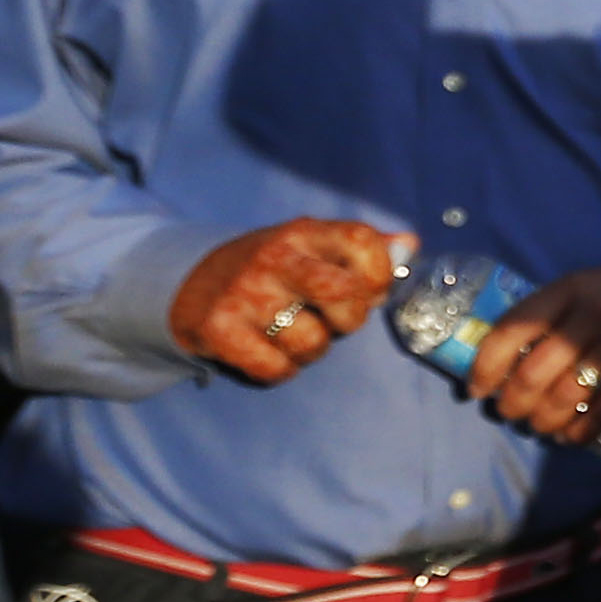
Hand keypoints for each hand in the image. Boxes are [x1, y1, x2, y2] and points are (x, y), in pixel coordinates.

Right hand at [170, 220, 407, 383]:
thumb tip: (410, 245)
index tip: (370, 291)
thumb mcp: (313, 247)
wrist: (191, 282)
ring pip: (311, 341)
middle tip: (333, 320)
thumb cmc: (272, 270)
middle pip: (343, 294)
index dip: (380, 274)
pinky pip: (274, 368)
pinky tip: (268, 351)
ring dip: (312, 350)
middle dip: (350, 320)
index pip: (363, 241)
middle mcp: (274, 257)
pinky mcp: (217, 328)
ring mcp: (244, 292)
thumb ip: (366, 248)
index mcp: (304, 232)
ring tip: (294, 334)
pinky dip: (280, 370)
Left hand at [466, 259, 600, 448]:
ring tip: (540, 426)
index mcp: (568, 289)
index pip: (512, 329)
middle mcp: (593, 313)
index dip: (486, 365)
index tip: (477, 389)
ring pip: (568, 395)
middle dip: (514, 402)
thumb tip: (497, 369)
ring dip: (545, 421)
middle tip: (511, 412)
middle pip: (536, 371)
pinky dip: (583, 429)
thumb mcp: (580, 291)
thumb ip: (545, 319)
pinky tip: (572, 435)